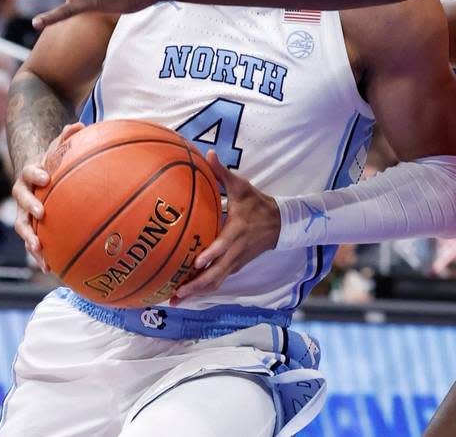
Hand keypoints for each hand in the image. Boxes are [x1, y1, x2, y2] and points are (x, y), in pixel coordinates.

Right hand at [13, 122, 83, 271]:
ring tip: (38, 250)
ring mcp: (23, 212)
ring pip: (22, 226)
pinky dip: (39, 254)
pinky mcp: (29, 227)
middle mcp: (22, 195)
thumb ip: (66, 138)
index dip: (35, 174)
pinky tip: (50, 268)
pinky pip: (32, 241)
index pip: (29, 172)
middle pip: (21, 202)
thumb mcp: (57, 149)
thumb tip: (79, 124)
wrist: (34, 177)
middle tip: (40, 214)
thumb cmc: (51, 163)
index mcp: (30, 175)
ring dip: (29, 238)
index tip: (46, 177)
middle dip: (29, 208)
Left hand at [171, 151, 280, 303]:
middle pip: (216, 275)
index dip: (211, 255)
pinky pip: (217, 281)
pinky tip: (185, 293)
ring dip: (197, 293)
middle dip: (196, 287)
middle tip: (176, 295)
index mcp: (237, 232)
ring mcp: (235, 262)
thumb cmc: (257, 204)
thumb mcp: (242, 187)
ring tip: (175, 301)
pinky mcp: (234, 267)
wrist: (280, 224)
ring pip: (215, 282)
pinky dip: (202, 289)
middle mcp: (235, 252)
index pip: (224, 246)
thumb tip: (207, 153)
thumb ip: (222, 173)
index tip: (197, 262)